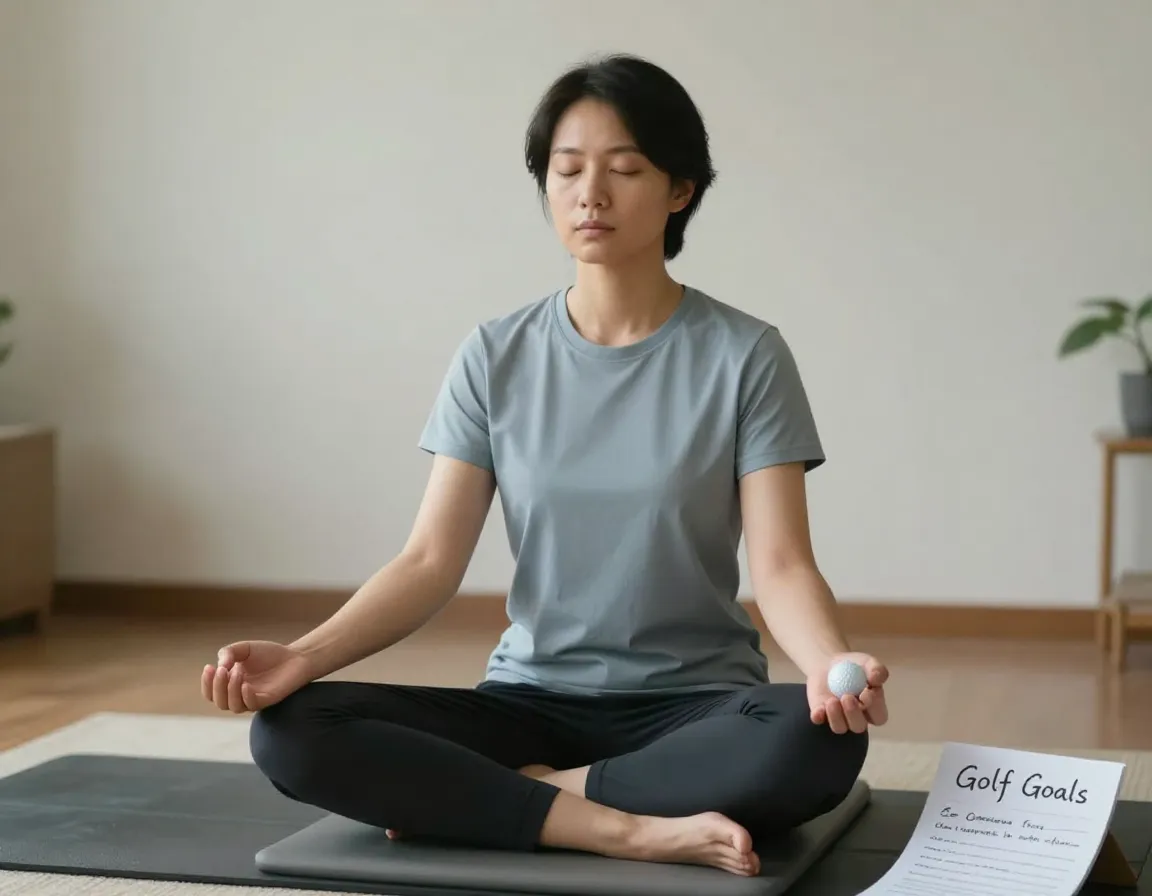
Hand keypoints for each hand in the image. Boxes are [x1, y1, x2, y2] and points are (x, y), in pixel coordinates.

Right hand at [200, 640, 314, 712]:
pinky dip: (246, 696)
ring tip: (237, 672)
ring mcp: (253, 699)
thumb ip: (228, 653)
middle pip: (219, 702)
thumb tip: (219, 666)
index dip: (206, 683)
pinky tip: (246, 684)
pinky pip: (251, 705)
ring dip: (230, 690)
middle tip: (223, 670)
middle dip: (217, 686)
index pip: (211, 693)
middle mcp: (239, 695)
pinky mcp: (266, 700)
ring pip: (233, 706)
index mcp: (230, 684)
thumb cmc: (268, 654)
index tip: (209, 667)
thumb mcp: (244, 648)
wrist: (294, 656)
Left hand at [807, 652, 888, 734]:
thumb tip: (876, 678)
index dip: (875, 708)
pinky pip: (819, 720)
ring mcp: (838, 718)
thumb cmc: (854, 666)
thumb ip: (877, 670)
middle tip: (847, 697)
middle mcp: (856, 718)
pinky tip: (820, 708)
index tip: (867, 692)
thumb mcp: (868, 663)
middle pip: (858, 726)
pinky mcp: (820, 714)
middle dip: (853, 714)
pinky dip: (819, 716)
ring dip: (836, 717)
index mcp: (873, 709)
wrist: (828, 663)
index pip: (878, 717)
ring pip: (839, 728)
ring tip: (832, 700)